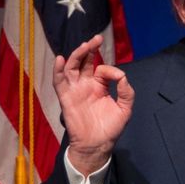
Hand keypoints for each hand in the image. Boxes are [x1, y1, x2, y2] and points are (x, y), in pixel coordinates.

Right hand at [53, 35, 133, 175]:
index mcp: (99, 85)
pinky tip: (60, 59)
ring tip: (84, 46)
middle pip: (84, 61)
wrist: (97, 145)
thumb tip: (122, 76)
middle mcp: (85, 84)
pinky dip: (58, 70)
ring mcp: (75, 90)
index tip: (116, 77)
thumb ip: (126, 91)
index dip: (109, 69)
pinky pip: (59, 82)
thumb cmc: (110, 127)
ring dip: (77, 55)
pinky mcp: (66, 97)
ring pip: (72, 67)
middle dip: (89, 49)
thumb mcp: (125, 108)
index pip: (101, 68)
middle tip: (96, 38)